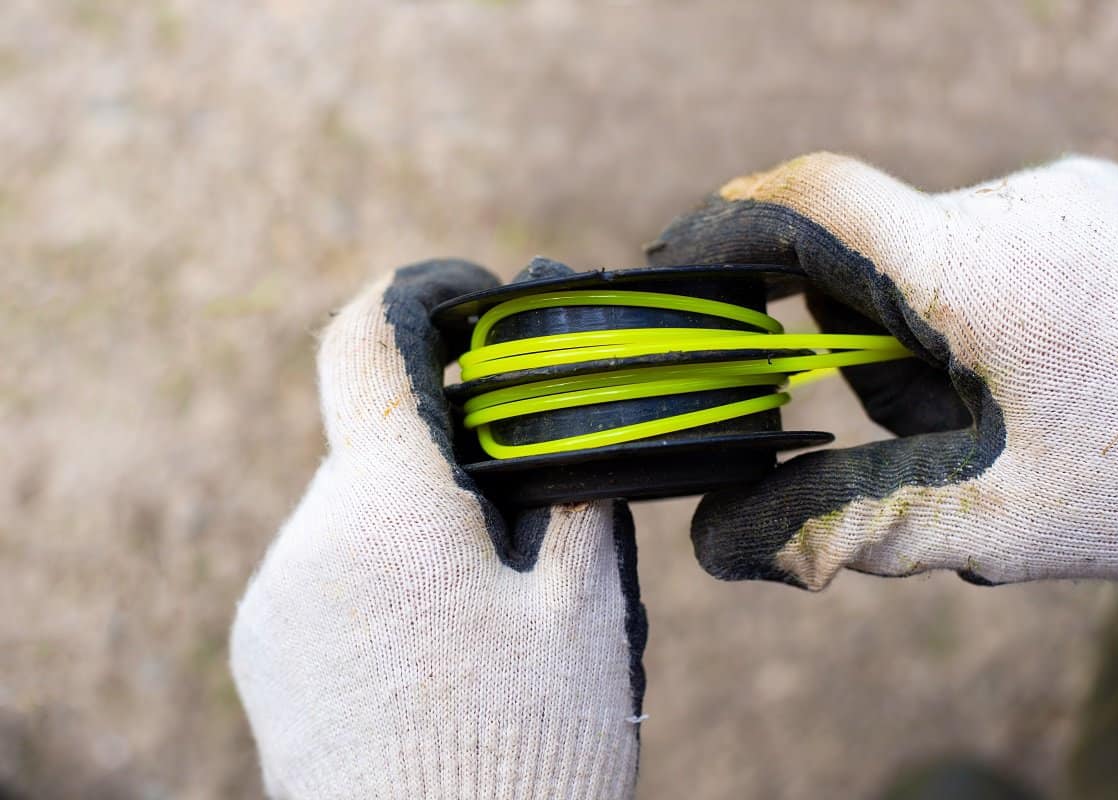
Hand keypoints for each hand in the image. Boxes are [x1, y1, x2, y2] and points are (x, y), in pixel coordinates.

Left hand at [230, 260, 645, 798]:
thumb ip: (570, 481)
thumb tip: (571, 391)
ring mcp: (275, 596)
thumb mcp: (584, 606)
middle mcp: (310, 535)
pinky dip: (384, 571)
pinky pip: (328, 564)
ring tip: (486, 609)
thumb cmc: (529, 748)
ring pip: (358, 505)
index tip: (476, 300)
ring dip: (421, 521)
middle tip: (529, 512)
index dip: (425, 294)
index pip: (369, 338)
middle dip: (455, 449)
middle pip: (382, 438)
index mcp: (390, 505)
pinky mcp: (264, 646)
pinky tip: (435, 644)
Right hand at [648, 153, 1117, 588]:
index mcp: (978, 273)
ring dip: (933, 333)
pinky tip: (1059, 375)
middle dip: (860, 341)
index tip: (676, 272)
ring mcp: (1070, 193)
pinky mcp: (1105, 200)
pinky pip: (997, 243)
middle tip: (924, 425)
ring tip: (1019, 412)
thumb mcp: (996, 519)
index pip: (812, 202)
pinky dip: (987, 309)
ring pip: (935, 256)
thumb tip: (722, 545)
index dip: (723, 230)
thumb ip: (848, 522)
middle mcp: (1019, 204)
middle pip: (870, 255)